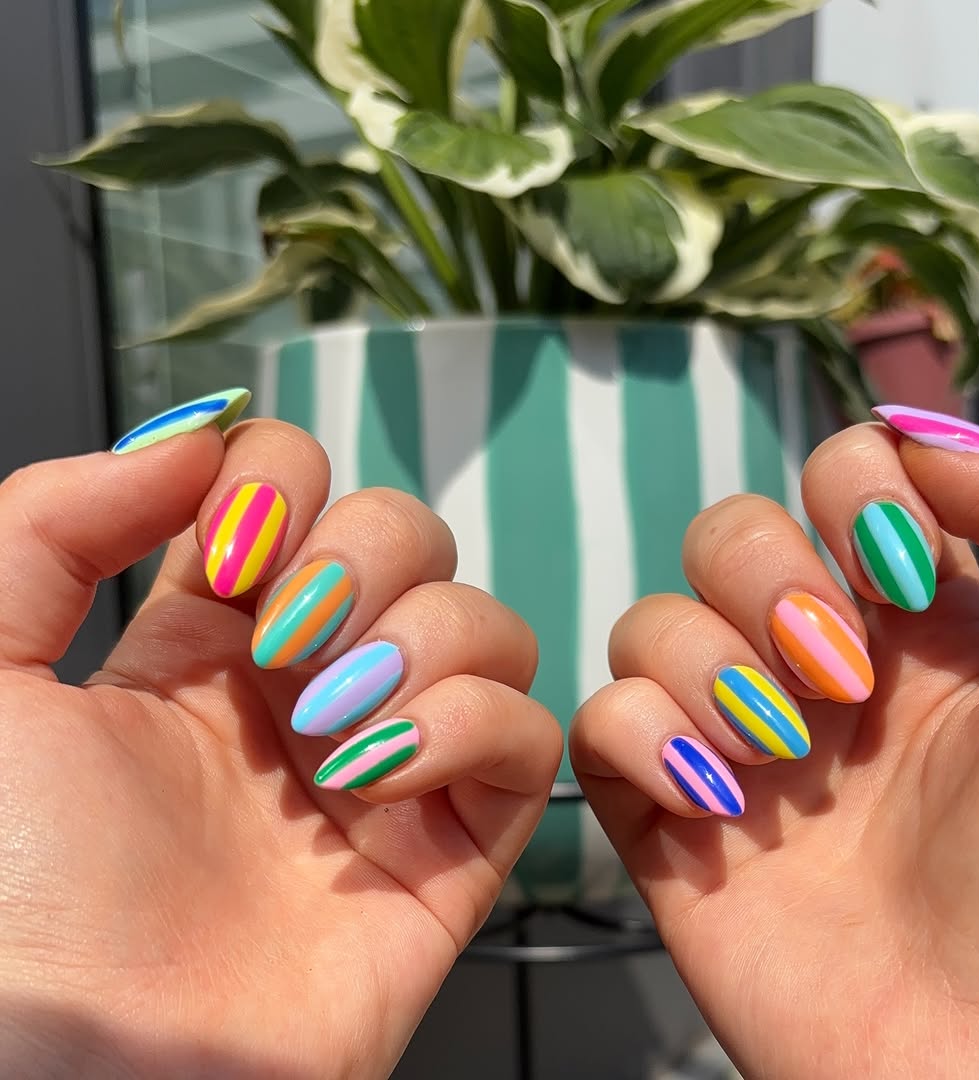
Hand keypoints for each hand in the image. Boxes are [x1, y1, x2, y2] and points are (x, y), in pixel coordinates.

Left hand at [0, 415, 560, 1077]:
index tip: (233, 551)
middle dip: (362, 557)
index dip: (282, 487)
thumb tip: (200, 435)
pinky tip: (381, 779)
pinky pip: (529, 735)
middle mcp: (312, 683)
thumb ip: (51, 523)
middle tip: (289, 643)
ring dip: (423, 640)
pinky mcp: (457, 843)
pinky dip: (471, 726)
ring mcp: (392, 759)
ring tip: (336, 725)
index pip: (301, 490)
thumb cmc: (15, 892)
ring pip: (486, 621)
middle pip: (409, 536)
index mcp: (206, 636)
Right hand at [572, 417, 978, 1077]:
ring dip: (706, 662)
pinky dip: (641, 737)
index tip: (903, 570)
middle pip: (728, 535)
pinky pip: (601, 721)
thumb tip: (929, 444)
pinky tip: (713, 798)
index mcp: (926, 625)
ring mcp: (741, 746)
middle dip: (766, 574)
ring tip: (777, 750)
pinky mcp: (673, 821)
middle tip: (834, 666)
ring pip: (654, 619)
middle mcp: (822, 672)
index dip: (855, 495)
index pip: (842, 484)